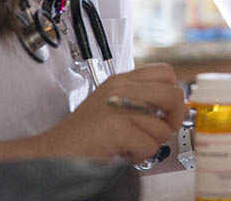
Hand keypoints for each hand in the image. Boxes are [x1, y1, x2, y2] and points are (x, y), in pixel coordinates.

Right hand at [35, 63, 185, 163]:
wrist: (51, 153)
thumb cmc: (85, 135)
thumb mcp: (114, 106)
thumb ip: (143, 101)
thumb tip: (179, 107)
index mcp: (122, 79)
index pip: (166, 72)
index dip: (174, 93)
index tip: (166, 111)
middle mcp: (120, 87)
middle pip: (172, 94)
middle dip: (173, 118)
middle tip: (158, 131)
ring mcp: (118, 106)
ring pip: (161, 127)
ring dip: (150, 144)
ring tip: (129, 144)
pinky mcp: (115, 128)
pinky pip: (148, 146)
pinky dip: (138, 156)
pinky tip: (122, 153)